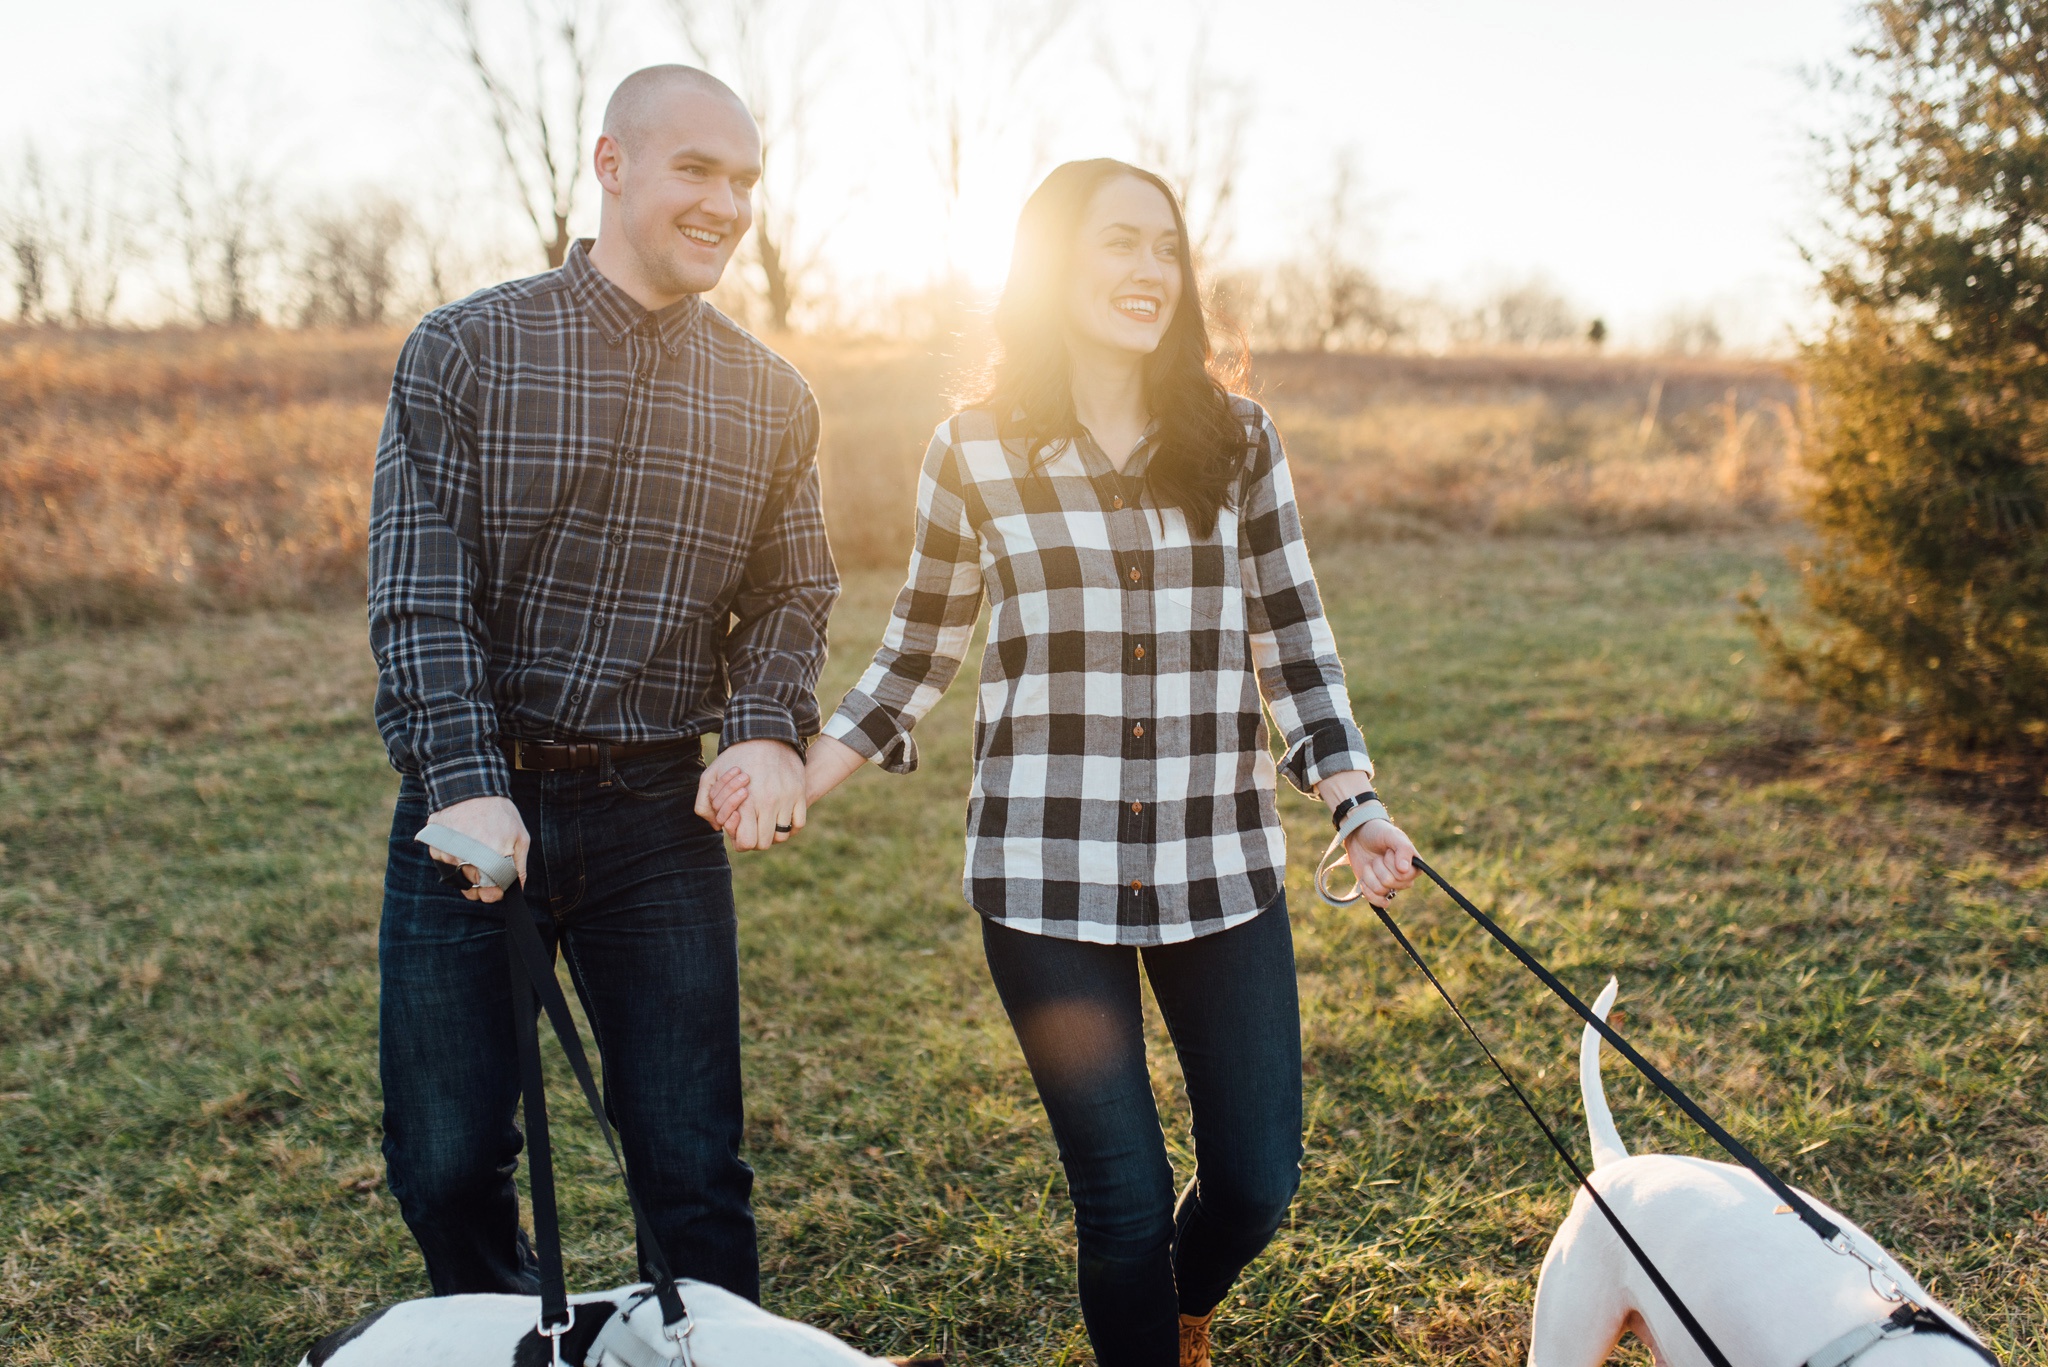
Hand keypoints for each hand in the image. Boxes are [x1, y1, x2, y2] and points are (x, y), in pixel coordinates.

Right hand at [424, 795, 529, 902]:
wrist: (470, 788)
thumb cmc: (499, 813)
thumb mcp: (520, 836)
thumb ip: (519, 867)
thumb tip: (516, 888)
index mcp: (492, 857)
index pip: (490, 892)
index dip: (495, 893)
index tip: (497, 889)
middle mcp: (468, 858)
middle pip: (473, 887)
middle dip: (482, 883)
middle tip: (487, 866)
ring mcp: (449, 854)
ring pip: (459, 878)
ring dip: (467, 871)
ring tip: (475, 849)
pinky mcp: (436, 849)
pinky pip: (446, 865)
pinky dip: (454, 860)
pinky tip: (462, 844)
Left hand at [703, 735, 866, 836]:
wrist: (764, 734)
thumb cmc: (735, 757)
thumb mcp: (711, 776)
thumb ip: (705, 805)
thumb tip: (716, 827)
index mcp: (746, 802)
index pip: (746, 842)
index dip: (740, 840)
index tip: (739, 828)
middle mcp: (768, 803)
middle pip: (764, 843)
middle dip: (756, 839)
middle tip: (751, 826)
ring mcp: (786, 799)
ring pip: (782, 836)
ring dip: (773, 833)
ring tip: (764, 821)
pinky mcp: (799, 793)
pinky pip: (798, 824)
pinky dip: (790, 826)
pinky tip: (779, 816)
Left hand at [1344, 818, 1417, 907]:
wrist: (1359, 835)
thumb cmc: (1379, 833)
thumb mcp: (1393, 835)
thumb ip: (1403, 849)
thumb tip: (1404, 870)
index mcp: (1414, 865)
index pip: (1404, 875)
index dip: (1391, 863)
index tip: (1388, 851)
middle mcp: (1406, 878)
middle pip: (1390, 883)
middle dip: (1379, 866)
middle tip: (1379, 856)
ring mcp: (1392, 886)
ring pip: (1380, 890)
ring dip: (1370, 874)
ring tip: (1372, 863)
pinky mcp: (1378, 891)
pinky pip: (1378, 902)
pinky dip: (1368, 892)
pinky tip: (1365, 880)